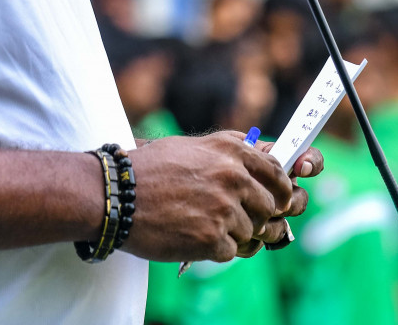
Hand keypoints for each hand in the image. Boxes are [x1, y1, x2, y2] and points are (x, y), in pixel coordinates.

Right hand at [125, 131, 317, 262]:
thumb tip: (259, 155)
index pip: (277, 173)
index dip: (281, 189)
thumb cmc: (149, 170)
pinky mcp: (212, 239)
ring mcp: (224, 210)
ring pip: (252, 232)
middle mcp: (233, 178)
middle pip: (270, 207)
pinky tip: (193, 236)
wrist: (116, 196)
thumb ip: (228, 150)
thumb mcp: (191, 146)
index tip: (278, 199)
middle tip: (233, 218)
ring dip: (232, 234)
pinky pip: (231, 251)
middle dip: (256, 216)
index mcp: (231, 151)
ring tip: (203, 225)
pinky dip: (215, 249)